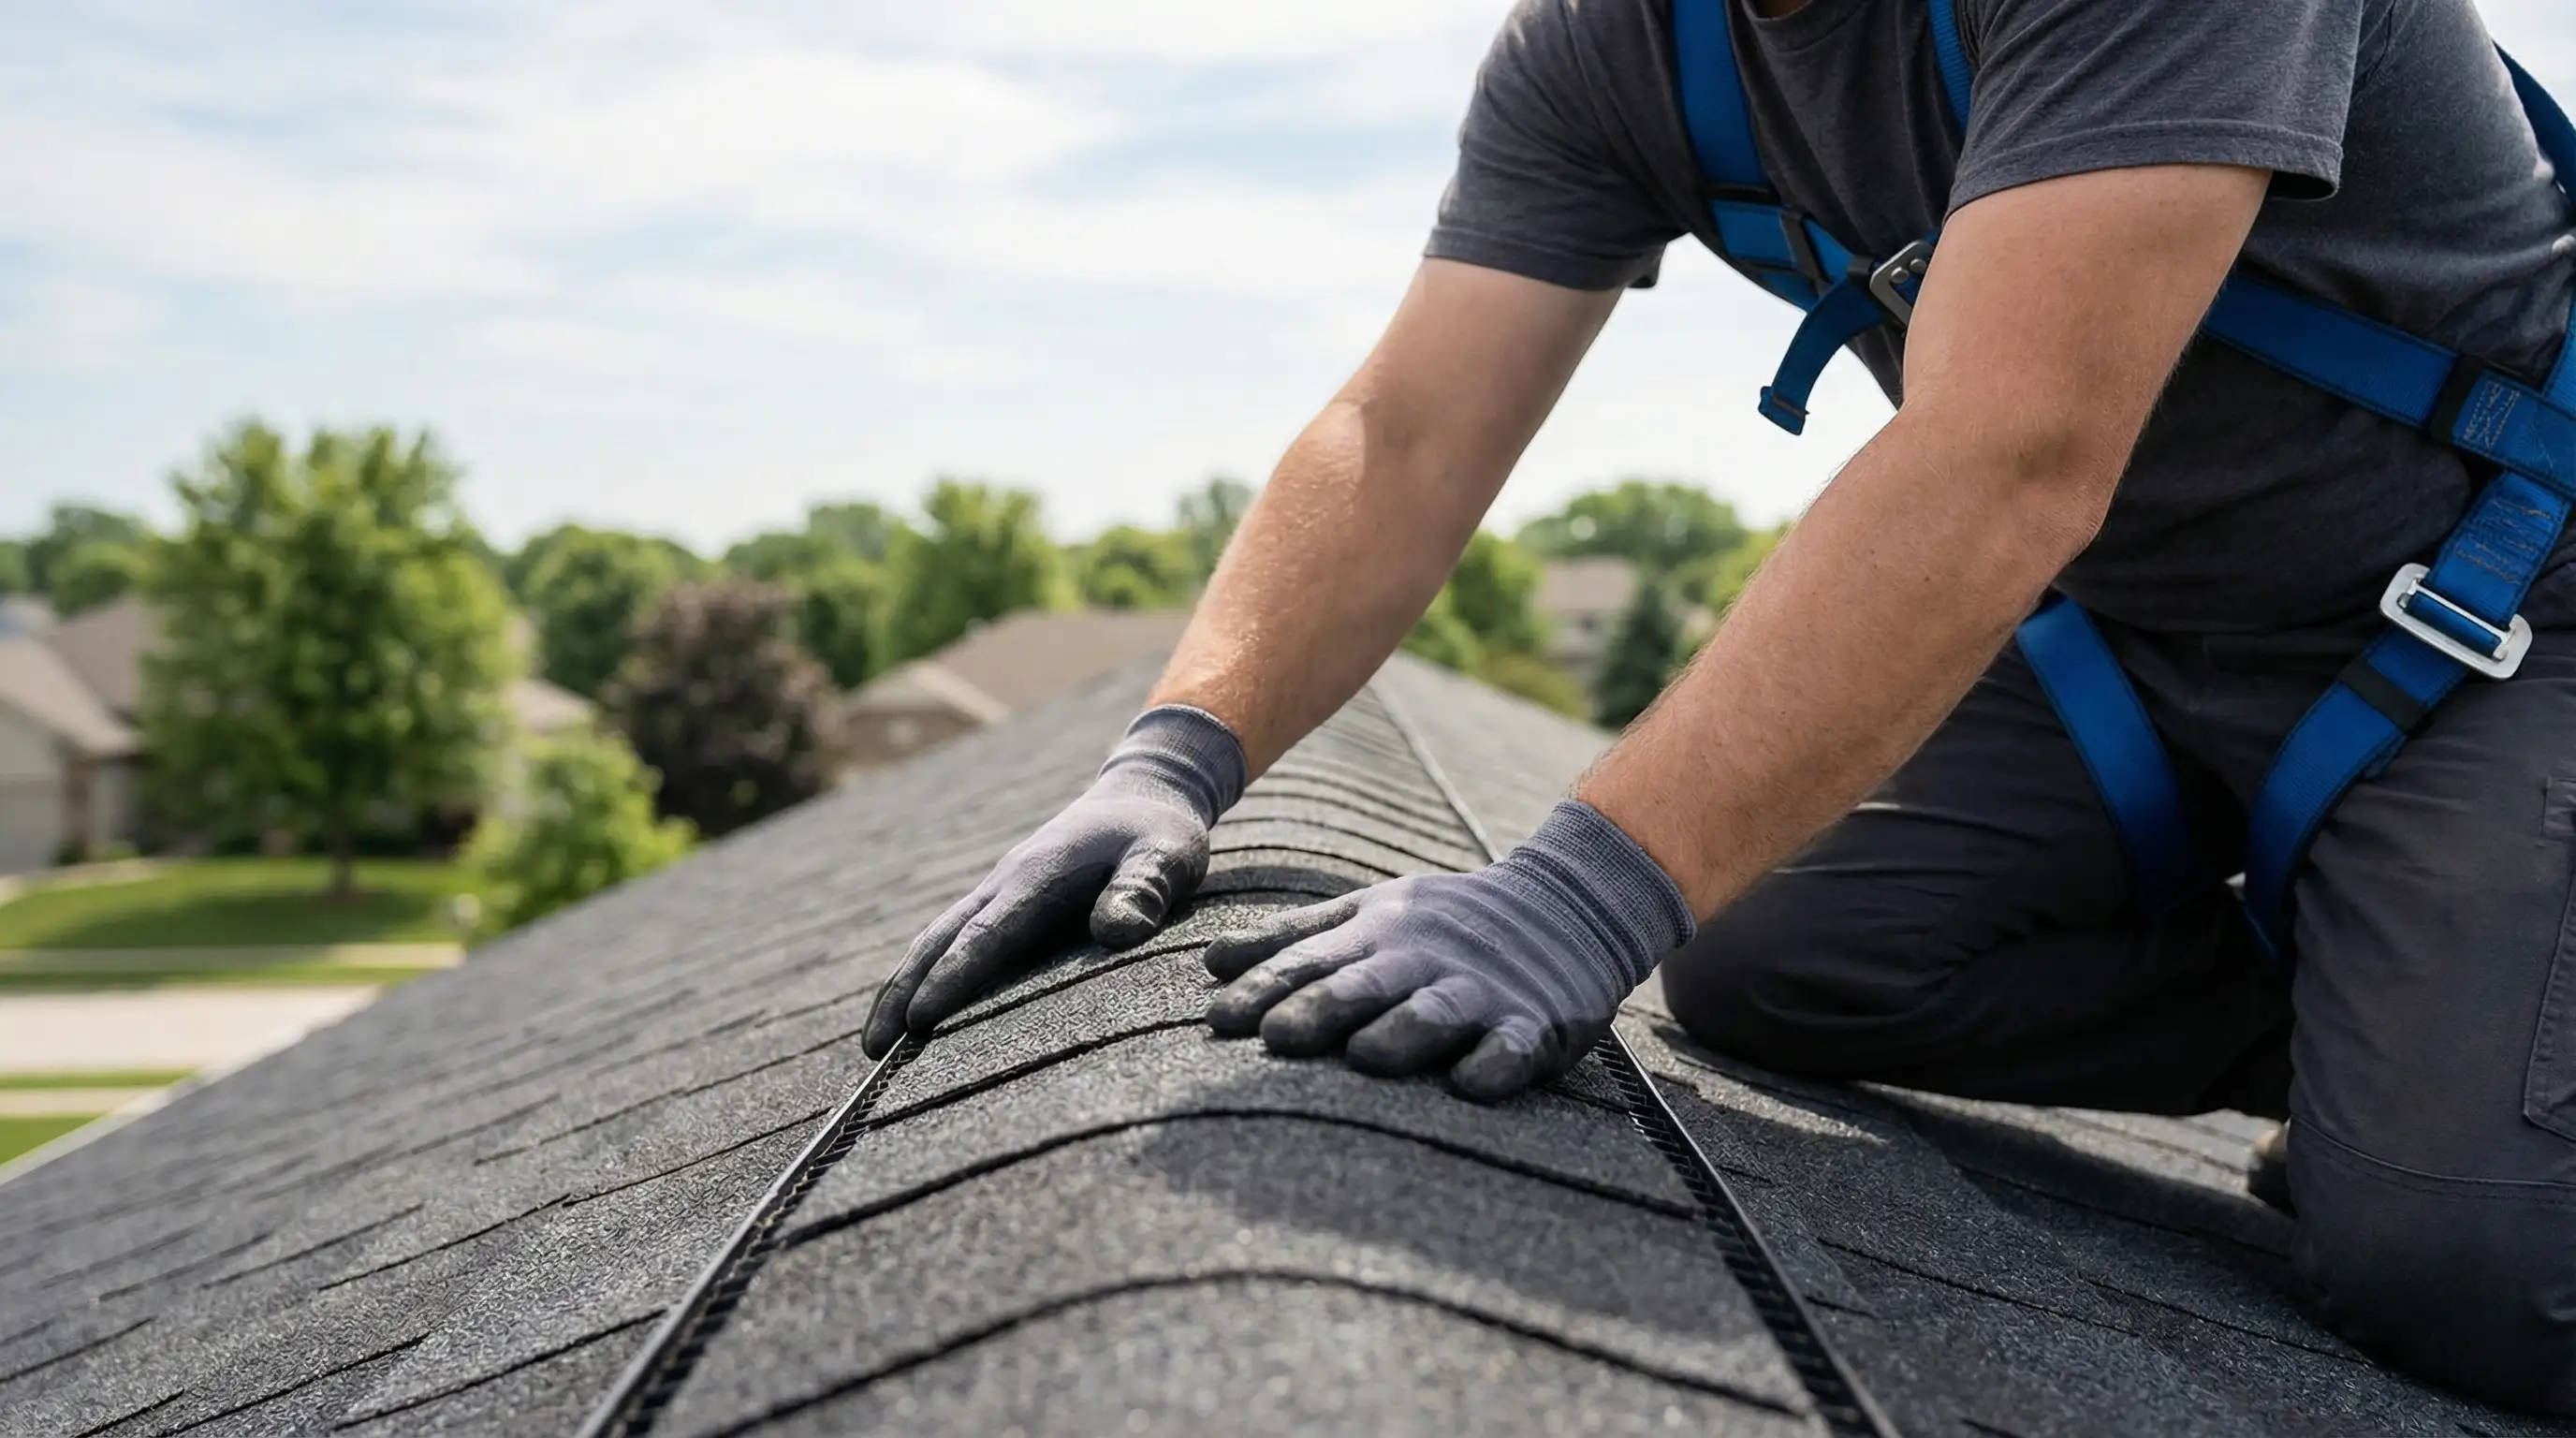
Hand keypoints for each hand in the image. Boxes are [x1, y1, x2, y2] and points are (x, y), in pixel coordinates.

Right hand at [862, 705, 1246, 1057]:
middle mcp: (1004, 884)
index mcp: (1038, 878)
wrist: (1142, 795)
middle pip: (938, 941)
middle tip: (870, 1051)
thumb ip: (1144, 888)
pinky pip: (953, 938)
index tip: (919, 1020)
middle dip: (900, 993)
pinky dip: (925, 972)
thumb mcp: (1168, 854)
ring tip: (874, 1044)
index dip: (952, 978)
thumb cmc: (1158, 833)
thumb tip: (1115, 932)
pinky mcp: (1004, 901)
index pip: (987, 936)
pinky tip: (914, 1006)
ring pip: (936, 940)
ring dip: (901, 987)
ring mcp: (998, 891)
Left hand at [1201, 800, 1694, 1100]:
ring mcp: (1481, 990)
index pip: (1312, 962)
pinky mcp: (1536, 1021)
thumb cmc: (1446, 925)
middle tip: (1276, 1038)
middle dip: (1322, 1009)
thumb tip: (1209, 963)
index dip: (1266, 989)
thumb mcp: (1368, 916)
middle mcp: (1423, 961)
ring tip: (1367, 1057)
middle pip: (1366, 985)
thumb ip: (1292, 939)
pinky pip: (1515, 1045)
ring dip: (1404, 1032)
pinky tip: (1474, 1083)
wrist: (1567, 904)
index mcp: (1377, 936)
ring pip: (1437, 1012)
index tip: (1218, 1021)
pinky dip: (1497, 1062)